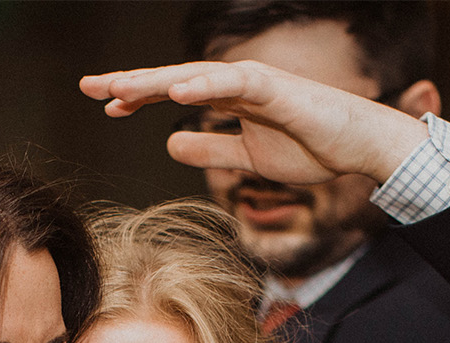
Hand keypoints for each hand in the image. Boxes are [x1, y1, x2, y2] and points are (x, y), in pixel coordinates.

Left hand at [80, 60, 428, 184]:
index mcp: (228, 98)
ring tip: (120, 89)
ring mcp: (254, 82)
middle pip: (174, 79)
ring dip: (158, 82)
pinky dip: (204, 84)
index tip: (106, 106)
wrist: (359, 148)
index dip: (139, 98)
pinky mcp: (275, 88)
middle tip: (91, 85)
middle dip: (132, 82)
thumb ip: (212, 150)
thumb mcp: (249, 158)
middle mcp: (235, 83)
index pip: (173, 93)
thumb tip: (172, 145)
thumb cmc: (312, 147)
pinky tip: (175, 91)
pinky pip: (234, 84)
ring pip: (196, 77)